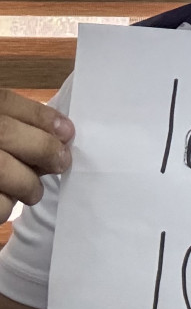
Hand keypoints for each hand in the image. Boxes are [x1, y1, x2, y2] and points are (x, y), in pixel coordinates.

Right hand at [0, 88, 74, 222]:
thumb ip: (17, 126)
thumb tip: (61, 137)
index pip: (5, 102)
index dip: (40, 116)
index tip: (67, 131)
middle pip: (5, 133)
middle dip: (42, 148)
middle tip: (61, 162)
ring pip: (2, 171)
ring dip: (28, 184)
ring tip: (33, 190)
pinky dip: (5, 206)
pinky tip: (6, 201)